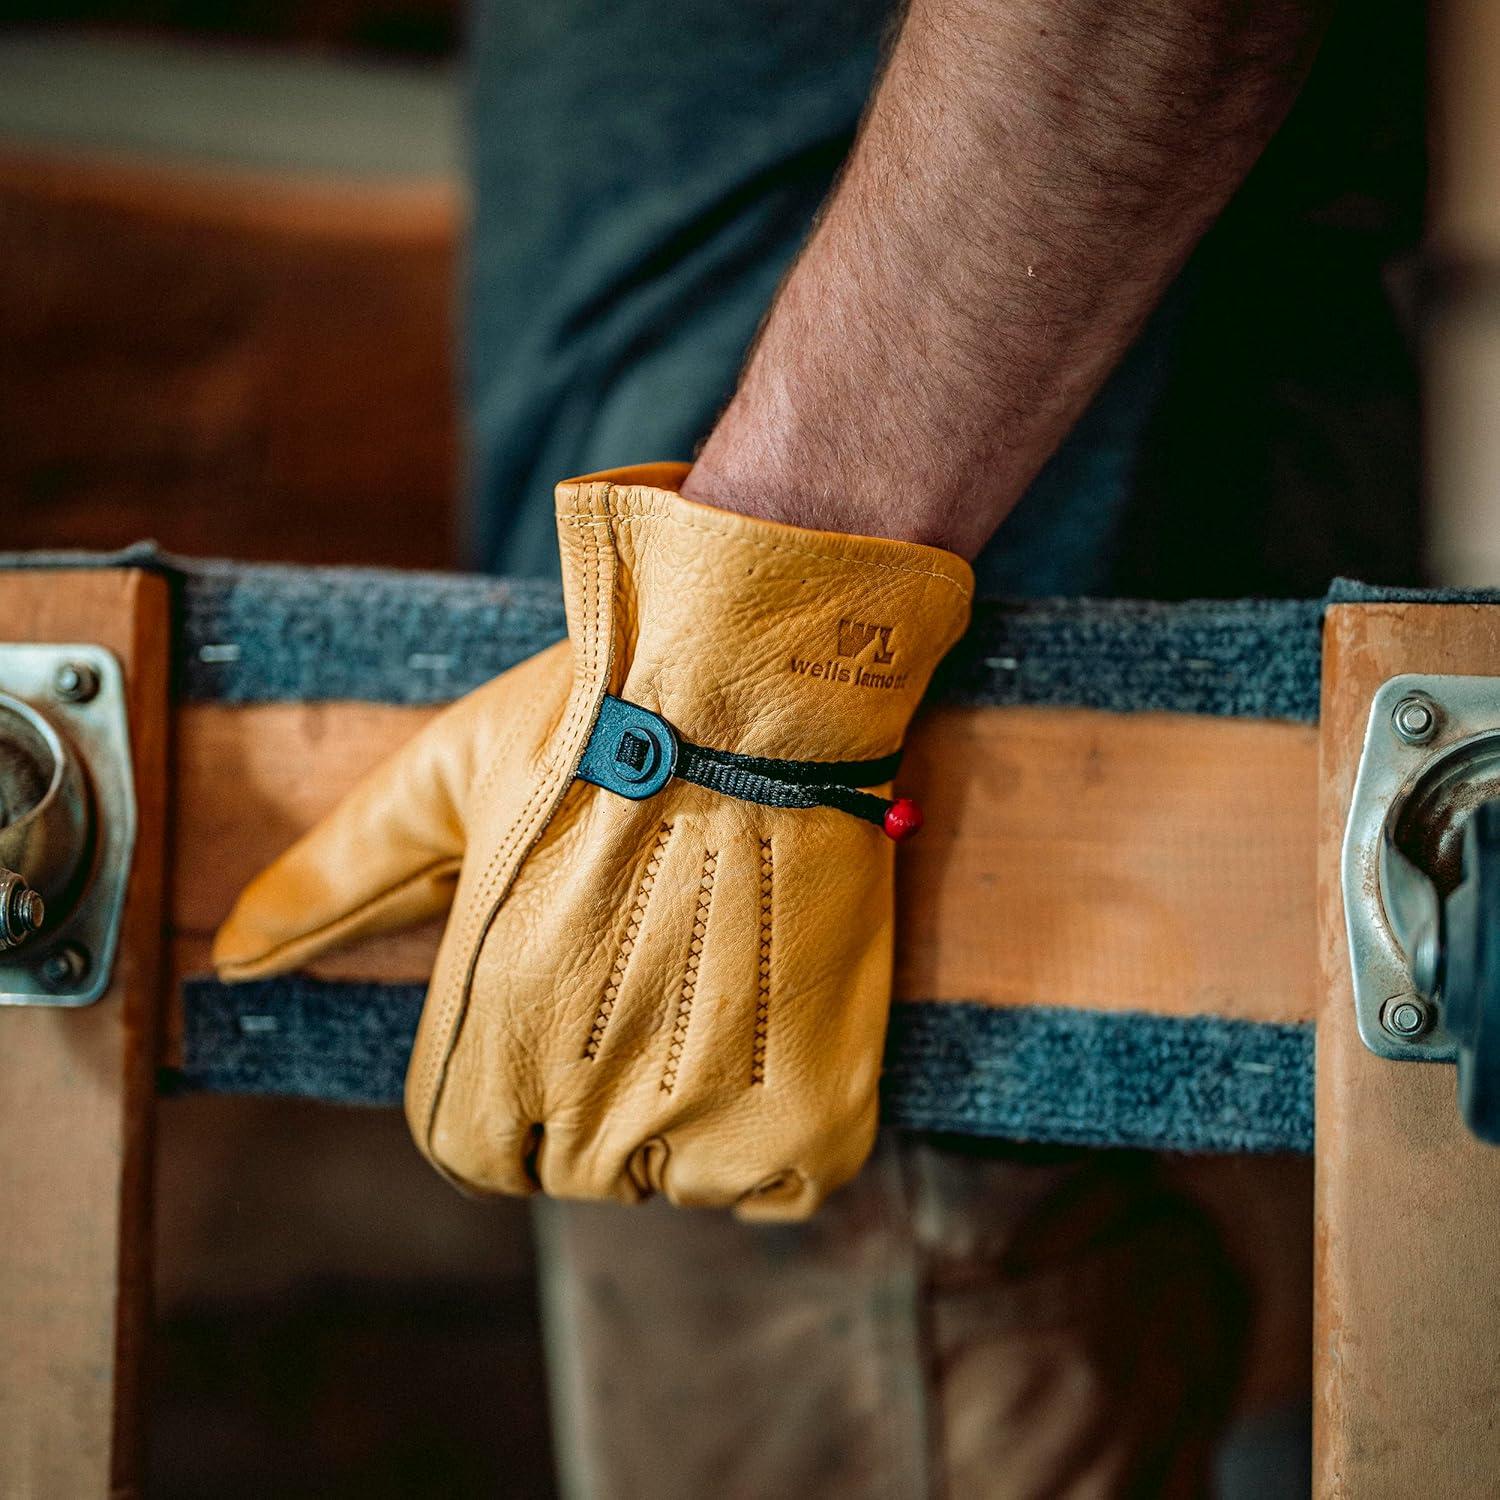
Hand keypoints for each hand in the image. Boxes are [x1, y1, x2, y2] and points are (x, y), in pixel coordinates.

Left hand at [214, 464, 971, 1219]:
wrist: (764, 682)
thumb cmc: (599, 714)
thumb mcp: (446, 779)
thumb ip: (335, 879)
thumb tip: (229, 957)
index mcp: (491, 1022)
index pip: (471, 1144)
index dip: (512, 1078)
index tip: (564, 1003)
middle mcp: (588, 1091)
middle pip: (574, 1164)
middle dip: (600, 1089)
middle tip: (652, 974)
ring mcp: (708, 1111)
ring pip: (675, 1177)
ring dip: (690, 1110)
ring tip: (715, 988)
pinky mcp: (815, 1110)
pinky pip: (776, 1187)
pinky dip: (773, 1133)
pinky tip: (771, 1034)